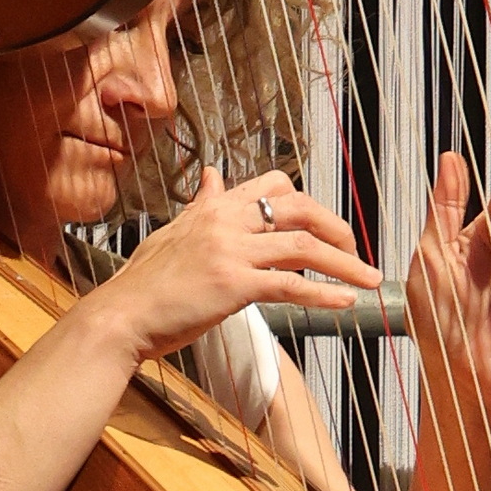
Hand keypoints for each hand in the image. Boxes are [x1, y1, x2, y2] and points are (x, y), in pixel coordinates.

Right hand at [83, 167, 381, 364]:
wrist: (120, 316)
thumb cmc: (144, 284)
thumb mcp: (173, 233)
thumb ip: (200, 205)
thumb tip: (212, 174)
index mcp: (213, 208)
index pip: (273, 185)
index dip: (308, 203)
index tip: (325, 227)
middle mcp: (225, 221)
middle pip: (299, 208)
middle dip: (336, 228)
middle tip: (356, 251)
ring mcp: (230, 251)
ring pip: (303, 246)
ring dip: (345, 264)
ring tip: (370, 281)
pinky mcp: (233, 285)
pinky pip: (290, 285)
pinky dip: (324, 293)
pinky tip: (346, 301)